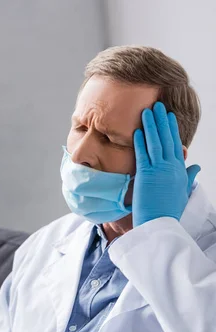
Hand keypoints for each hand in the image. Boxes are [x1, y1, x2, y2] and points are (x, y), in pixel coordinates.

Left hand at [132, 101, 200, 227]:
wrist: (160, 224)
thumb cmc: (169, 211)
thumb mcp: (183, 191)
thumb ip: (188, 176)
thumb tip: (196, 166)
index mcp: (179, 170)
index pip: (175, 145)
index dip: (172, 129)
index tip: (169, 116)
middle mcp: (170, 167)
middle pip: (166, 139)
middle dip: (161, 121)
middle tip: (158, 105)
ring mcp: (158, 170)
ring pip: (155, 143)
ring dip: (150, 126)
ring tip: (147, 111)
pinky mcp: (146, 175)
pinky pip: (142, 155)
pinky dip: (141, 142)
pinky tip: (138, 130)